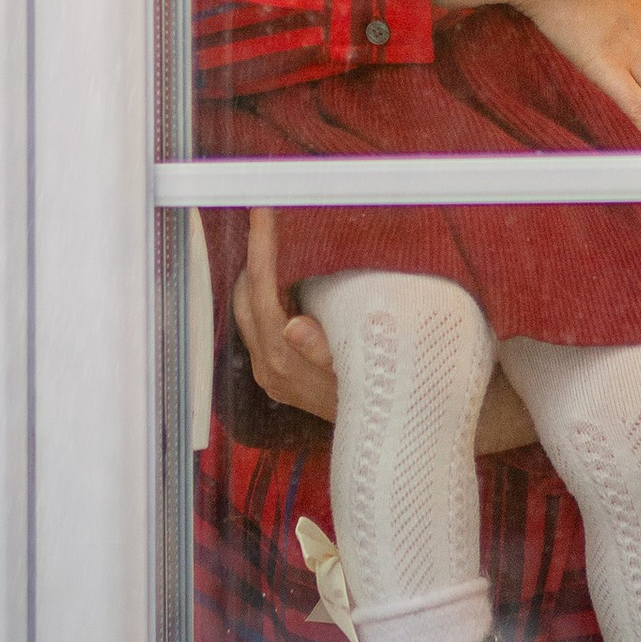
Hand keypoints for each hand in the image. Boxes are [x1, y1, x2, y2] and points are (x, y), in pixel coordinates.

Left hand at [235, 209, 537, 455]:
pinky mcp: (278, 370)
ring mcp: (270, 371)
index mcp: (284, 362)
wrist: (394, 431)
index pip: (261, 293)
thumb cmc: (384, 393)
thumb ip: (323, 350)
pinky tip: (288, 274)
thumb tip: (292, 324)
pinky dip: (268, 291)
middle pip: (246, 297)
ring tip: (278, 235)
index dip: (261, 249)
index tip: (262, 210)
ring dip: (261, 271)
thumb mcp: (363, 369)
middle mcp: (269, 367)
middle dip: (255, 254)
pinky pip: (261, 321)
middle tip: (271, 213)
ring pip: (250, 307)